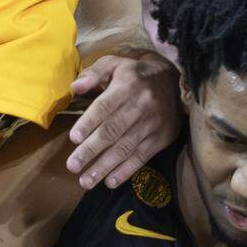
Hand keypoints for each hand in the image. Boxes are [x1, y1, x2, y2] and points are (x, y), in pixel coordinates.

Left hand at [66, 52, 181, 189]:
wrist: (174, 82)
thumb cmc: (135, 75)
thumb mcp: (115, 64)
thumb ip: (94, 73)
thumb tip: (74, 88)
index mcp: (126, 86)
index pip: (105, 107)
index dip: (89, 123)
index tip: (73, 138)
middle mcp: (140, 106)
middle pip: (113, 131)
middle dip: (91, 150)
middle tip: (72, 166)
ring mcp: (151, 125)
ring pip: (125, 148)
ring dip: (104, 166)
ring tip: (86, 181)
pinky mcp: (160, 139)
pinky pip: (141, 157)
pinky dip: (125, 171)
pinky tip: (110, 182)